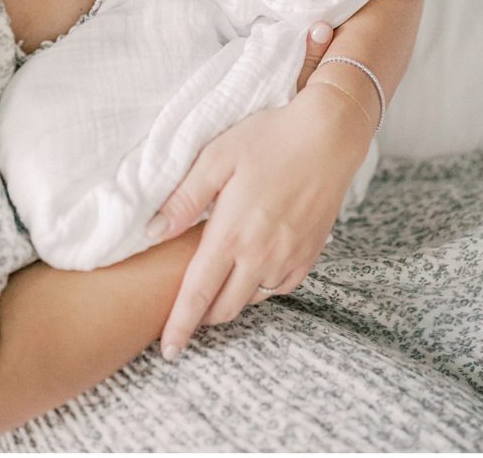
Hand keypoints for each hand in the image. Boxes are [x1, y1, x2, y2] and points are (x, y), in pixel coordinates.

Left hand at [146, 25, 376, 361]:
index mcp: (232, 233)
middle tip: (186, 314)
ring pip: (252, 299)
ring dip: (231, 301)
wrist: (329, 134)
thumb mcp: (217, 157)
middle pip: (224, 307)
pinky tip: (253, 270)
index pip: (197, 293)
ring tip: (217, 286)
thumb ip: (184, 198)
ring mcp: (289, 256)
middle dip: (202, 317)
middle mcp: (261, 253)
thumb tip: (153, 231)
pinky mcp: (310, 251)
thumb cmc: (270, 138)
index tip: (168, 349)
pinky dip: (261, 288)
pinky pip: (281, 287)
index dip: (180, 325)